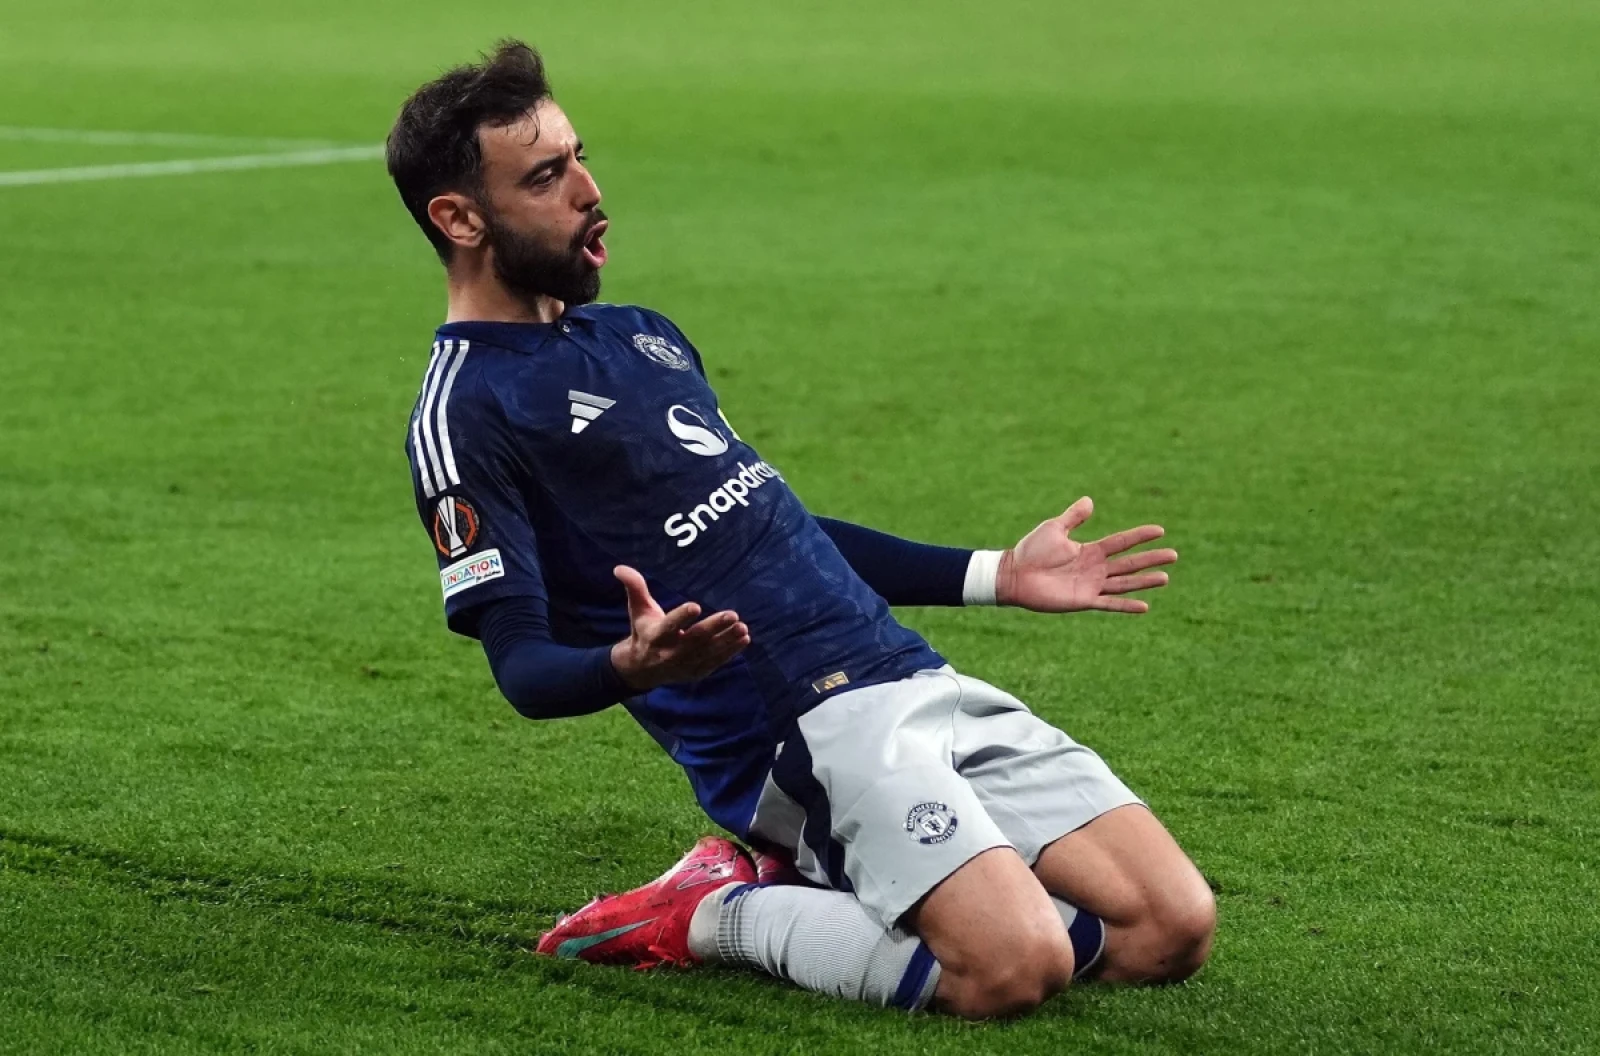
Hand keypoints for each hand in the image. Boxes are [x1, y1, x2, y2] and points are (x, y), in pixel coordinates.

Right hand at [609, 566, 750, 689]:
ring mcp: (685, 664)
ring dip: (727, 640)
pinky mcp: (696, 672)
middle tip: (732, 615)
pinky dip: (730, 652)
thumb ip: (634, 588)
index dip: (681, 617)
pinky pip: (716, 662)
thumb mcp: (638, 610)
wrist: (642, 669)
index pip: (669, 625)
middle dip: (714, 628)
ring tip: (742, 627)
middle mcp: (670, 652)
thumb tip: (620, 567)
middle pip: (695, 639)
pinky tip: (744, 639)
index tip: (696, 605)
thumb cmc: (643, 631)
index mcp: (655, 635)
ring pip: (709, 652)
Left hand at [995, 497, 1176, 613]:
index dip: (1140, 536)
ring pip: (1124, 583)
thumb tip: (1090, 500)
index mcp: (1090, 551)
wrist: (1014, 575)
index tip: (1160, 530)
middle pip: (1129, 563)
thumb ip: (1073, 517)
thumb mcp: (1054, 529)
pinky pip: (1109, 604)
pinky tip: (1144, 606)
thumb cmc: (1031, 551)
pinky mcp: (1083, 600)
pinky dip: (1126, 606)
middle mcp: (1095, 568)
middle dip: (1151, 559)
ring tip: (1165, 577)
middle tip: (1174, 555)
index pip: (1121, 542)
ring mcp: (1091, 585)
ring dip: (1144, 581)